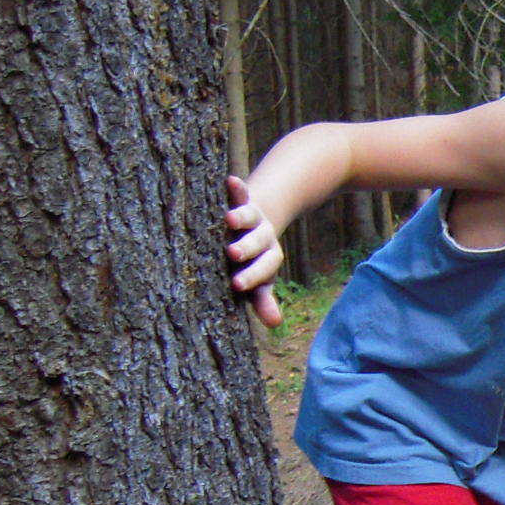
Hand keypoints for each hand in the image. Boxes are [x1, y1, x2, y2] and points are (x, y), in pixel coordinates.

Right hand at [224, 174, 284, 327]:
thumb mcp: (258, 278)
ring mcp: (253, 218)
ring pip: (249, 218)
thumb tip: (275, 324)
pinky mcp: (243, 199)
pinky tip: (231, 180)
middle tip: (234, 254)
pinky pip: (241, 193)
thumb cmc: (251, 260)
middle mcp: (263, 237)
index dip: (253, 276)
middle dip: (247, 249)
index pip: (264, 269)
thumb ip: (263, 298)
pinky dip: (237, 187)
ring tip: (230, 219)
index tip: (238, 285)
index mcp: (268, 258)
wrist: (259, 221)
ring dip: (242, 217)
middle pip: (258, 244)